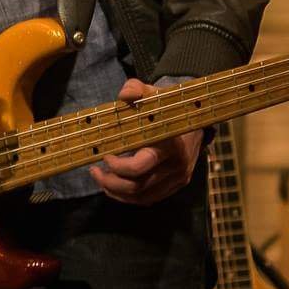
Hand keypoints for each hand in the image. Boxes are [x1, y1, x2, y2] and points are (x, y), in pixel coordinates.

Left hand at [90, 77, 203, 204]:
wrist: (193, 120)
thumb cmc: (165, 106)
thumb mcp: (151, 93)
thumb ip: (135, 89)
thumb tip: (124, 95)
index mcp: (169, 144)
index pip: (140, 166)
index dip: (118, 166)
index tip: (104, 155)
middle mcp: (176, 165)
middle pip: (138, 186)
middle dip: (110, 182)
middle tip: (94, 171)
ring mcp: (178, 178)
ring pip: (143, 197)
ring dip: (117, 192)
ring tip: (100, 178)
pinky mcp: (177, 185)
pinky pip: (150, 199)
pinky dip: (129, 197)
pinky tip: (114, 186)